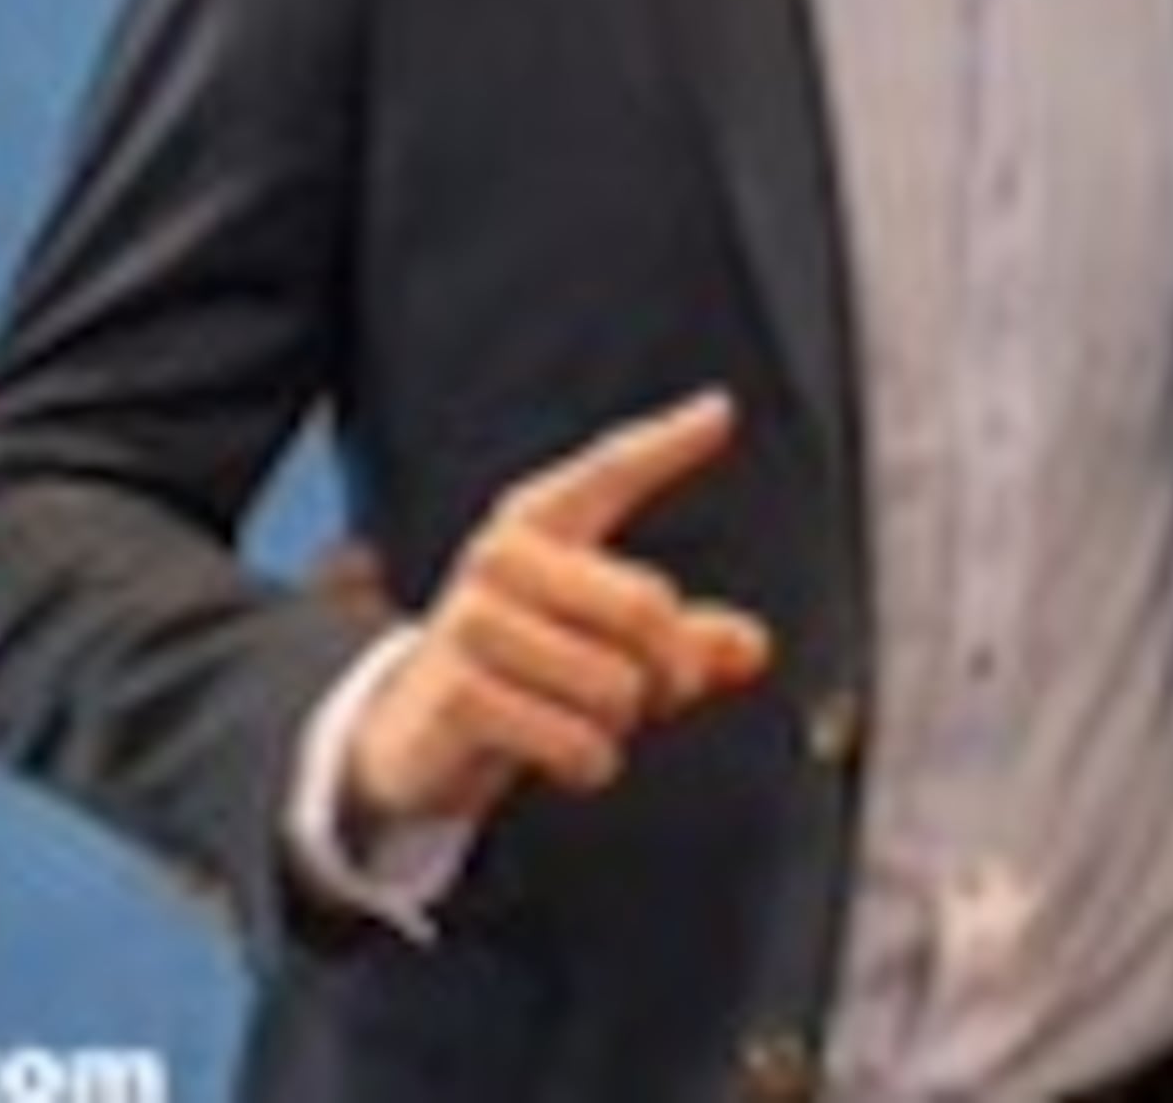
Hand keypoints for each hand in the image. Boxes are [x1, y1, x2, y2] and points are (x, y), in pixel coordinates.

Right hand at [343, 392, 772, 831]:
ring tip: (594, 722)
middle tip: (664, 694)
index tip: (722, 411)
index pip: (612, 471)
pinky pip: (577, 738)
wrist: (418, 732)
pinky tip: (575, 757)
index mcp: (541, 522)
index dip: (668, 444)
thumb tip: (754, 649)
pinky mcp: (459, 693)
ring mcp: (472, 621)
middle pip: (646, 606)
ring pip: (615, 685)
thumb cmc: (529, 667)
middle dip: (675, 669)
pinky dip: (593, 761)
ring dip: (623, 723)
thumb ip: (686, 638)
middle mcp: (503, 557)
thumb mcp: (604, 640)